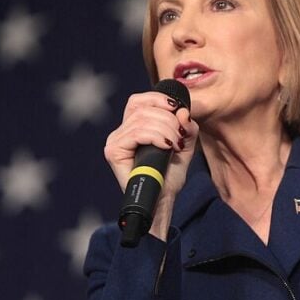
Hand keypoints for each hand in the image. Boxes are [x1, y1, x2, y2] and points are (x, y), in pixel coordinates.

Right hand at [104, 91, 197, 238]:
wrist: (163, 199)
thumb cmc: (170, 175)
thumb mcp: (184, 144)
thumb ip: (186, 126)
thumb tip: (182, 112)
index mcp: (132, 127)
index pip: (140, 101)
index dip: (159, 100)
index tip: (177, 109)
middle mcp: (120, 132)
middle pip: (143, 109)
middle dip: (168, 120)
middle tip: (179, 138)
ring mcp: (115, 141)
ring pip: (142, 120)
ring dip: (165, 130)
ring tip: (175, 146)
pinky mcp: (113, 152)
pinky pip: (136, 133)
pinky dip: (156, 137)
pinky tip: (166, 147)